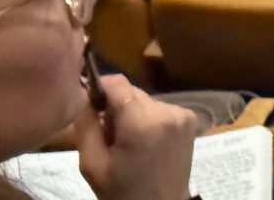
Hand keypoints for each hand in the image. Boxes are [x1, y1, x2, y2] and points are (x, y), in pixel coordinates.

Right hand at [74, 75, 195, 199]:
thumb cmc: (122, 192)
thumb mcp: (92, 164)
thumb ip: (86, 124)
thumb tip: (83, 94)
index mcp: (142, 122)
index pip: (118, 83)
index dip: (101, 88)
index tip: (91, 104)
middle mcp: (167, 111)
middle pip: (132, 92)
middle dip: (116, 108)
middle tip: (108, 136)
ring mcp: (182, 115)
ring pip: (145, 101)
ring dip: (133, 114)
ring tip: (127, 143)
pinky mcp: (190, 120)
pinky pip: (160, 109)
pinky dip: (149, 120)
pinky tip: (145, 143)